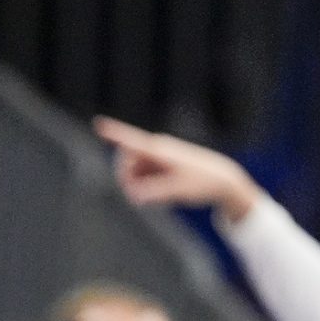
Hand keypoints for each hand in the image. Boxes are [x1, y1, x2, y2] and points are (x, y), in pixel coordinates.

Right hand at [93, 116, 263, 222]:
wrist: (222, 179)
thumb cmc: (202, 182)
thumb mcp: (177, 190)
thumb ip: (152, 192)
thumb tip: (133, 194)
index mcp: (159, 150)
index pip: (131, 140)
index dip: (113, 133)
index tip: (98, 123)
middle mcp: (156, 148)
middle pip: (125, 162)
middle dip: (126, 179)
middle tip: (139, 197)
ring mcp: (157, 156)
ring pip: (132, 171)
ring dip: (136, 185)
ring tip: (157, 197)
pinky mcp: (160, 164)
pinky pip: (141, 175)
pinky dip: (144, 186)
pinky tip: (159, 194)